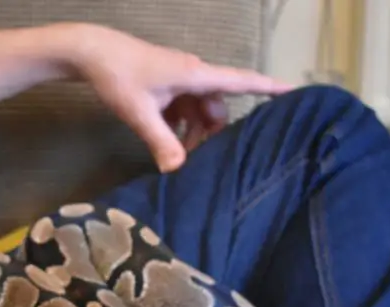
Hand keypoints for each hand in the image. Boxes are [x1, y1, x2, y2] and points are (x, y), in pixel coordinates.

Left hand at [66, 24, 290, 172]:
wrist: (92, 53)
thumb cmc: (118, 76)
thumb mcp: (140, 112)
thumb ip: (162, 141)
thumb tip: (179, 170)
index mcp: (196, 75)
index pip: (243, 81)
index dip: (271, 88)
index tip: (297, 92)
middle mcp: (194, 75)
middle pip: (219, 107)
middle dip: (214, 134)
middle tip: (199, 159)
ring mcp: (181, 81)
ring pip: (202, 112)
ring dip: (195, 134)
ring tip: (178, 156)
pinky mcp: (168, 87)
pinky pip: (186, 110)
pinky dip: (181, 127)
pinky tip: (167, 144)